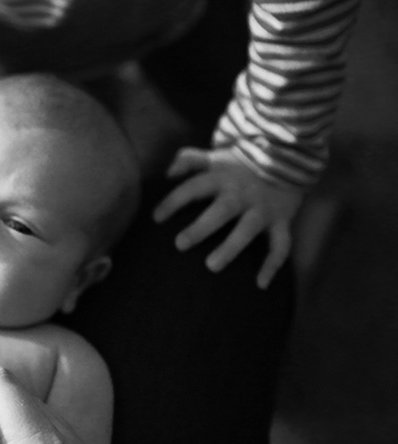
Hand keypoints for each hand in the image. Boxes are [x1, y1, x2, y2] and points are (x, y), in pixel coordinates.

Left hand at [154, 147, 303, 288]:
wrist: (288, 159)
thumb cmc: (239, 167)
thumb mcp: (215, 158)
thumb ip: (189, 160)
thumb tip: (168, 173)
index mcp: (222, 179)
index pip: (194, 188)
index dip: (174, 201)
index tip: (156, 218)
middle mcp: (242, 194)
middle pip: (221, 210)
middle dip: (201, 227)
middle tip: (180, 244)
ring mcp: (262, 209)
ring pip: (247, 230)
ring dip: (230, 247)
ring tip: (211, 266)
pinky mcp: (281, 222)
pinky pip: (280, 245)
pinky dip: (272, 265)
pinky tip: (260, 285)